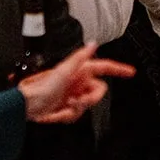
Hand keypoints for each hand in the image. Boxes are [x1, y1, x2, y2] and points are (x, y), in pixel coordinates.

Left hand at [18, 43, 135, 122]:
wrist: (28, 107)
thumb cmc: (42, 88)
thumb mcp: (63, 70)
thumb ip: (80, 57)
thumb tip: (93, 44)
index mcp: (80, 70)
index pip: (104, 67)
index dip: (118, 69)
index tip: (130, 72)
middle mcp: (79, 81)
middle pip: (98, 92)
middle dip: (87, 100)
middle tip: (75, 102)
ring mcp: (74, 94)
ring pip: (88, 106)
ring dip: (75, 110)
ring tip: (62, 107)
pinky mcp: (69, 106)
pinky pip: (78, 114)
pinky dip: (67, 116)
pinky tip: (58, 112)